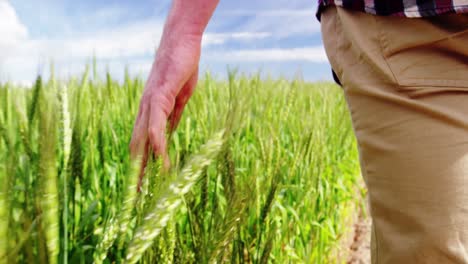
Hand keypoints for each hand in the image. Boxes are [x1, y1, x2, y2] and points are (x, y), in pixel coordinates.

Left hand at [130, 33, 201, 185]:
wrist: (181, 43)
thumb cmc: (181, 68)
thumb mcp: (178, 98)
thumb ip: (172, 116)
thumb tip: (169, 132)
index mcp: (150, 111)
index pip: (142, 142)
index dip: (141, 163)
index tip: (143, 182)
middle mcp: (145, 110)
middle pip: (137, 147)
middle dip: (136, 172)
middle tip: (136, 196)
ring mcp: (149, 104)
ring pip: (142, 141)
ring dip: (143, 165)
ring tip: (144, 188)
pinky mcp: (158, 97)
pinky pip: (156, 126)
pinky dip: (158, 146)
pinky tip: (161, 162)